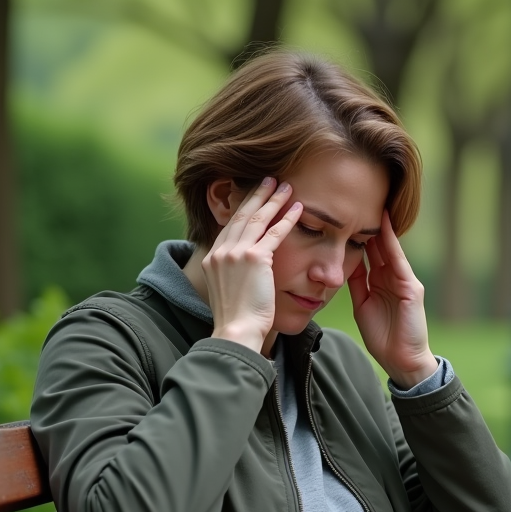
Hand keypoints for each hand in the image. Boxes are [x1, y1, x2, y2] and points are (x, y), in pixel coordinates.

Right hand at [203, 178, 301, 352]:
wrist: (236, 331)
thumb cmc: (236, 320)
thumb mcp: (227, 293)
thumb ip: (233, 277)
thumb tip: (243, 276)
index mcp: (212, 259)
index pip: (229, 226)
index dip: (243, 208)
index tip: (254, 196)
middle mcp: (221, 252)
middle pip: (240, 216)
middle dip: (256, 195)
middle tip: (269, 180)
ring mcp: (235, 254)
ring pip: (257, 219)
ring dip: (272, 200)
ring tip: (286, 186)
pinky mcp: (254, 259)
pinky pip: (274, 234)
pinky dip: (287, 219)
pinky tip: (298, 208)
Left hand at [348, 211, 437, 387]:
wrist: (402, 361)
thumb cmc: (383, 338)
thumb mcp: (363, 306)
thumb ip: (356, 285)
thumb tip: (344, 265)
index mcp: (381, 282)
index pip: (370, 254)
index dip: (359, 236)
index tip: (346, 216)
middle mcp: (394, 278)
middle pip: (379, 246)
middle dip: (369, 226)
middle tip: (359, 201)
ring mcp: (404, 281)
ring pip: (389, 249)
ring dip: (380, 228)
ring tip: (371, 204)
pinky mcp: (411, 288)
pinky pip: (398, 261)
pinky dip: (391, 244)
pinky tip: (384, 228)